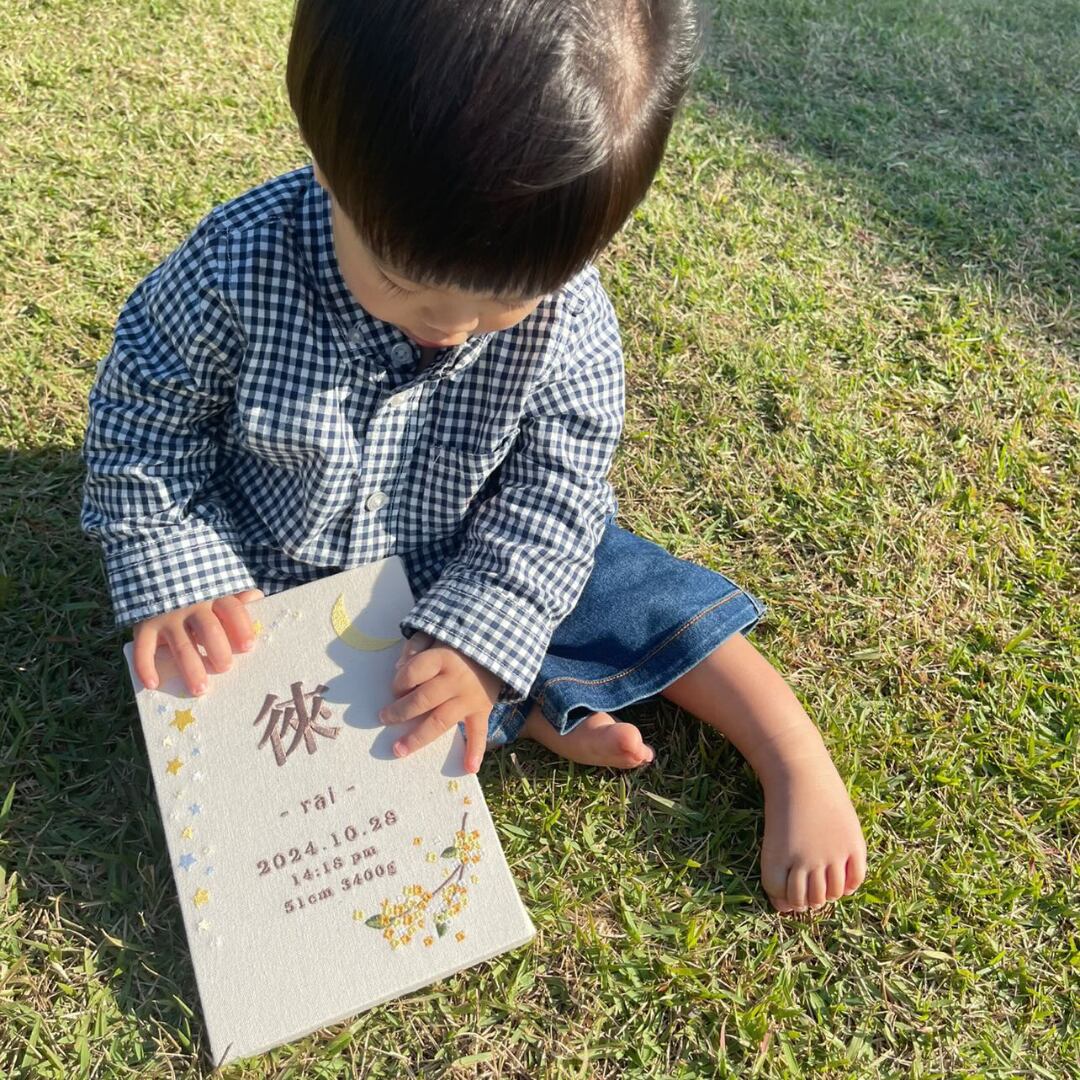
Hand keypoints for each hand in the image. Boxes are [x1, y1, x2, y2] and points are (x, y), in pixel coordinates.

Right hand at [133, 588, 264, 694]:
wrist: (152, 572)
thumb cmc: (196, 589)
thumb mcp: (216, 586)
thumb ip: (236, 596)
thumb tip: (257, 597)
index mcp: (214, 595)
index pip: (232, 610)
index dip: (241, 627)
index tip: (248, 647)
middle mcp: (191, 605)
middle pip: (209, 630)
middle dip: (219, 651)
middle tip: (226, 668)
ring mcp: (166, 616)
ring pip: (181, 645)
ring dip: (191, 668)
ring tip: (201, 689)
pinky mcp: (144, 625)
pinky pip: (143, 648)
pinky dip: (145, 666)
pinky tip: (153, 683)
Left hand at [379, 631, 500, 773]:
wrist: (499, 645)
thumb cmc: (460, 643)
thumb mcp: (437, 633)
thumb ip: (416, 645)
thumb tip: (399, 667)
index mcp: (443, 658)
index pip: (412, 673)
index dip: (399, 682)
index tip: (396, 687)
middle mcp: (455, 680)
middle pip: (422, 700)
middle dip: (400, 712)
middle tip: (384, 718)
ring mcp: (469, 698)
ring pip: (440, 721)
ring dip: (418, 737)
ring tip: (399, 750)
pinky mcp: (482, 709)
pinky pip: (479, 732)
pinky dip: (476, 750)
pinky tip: (469, 768)